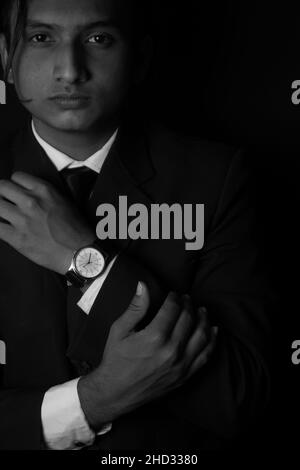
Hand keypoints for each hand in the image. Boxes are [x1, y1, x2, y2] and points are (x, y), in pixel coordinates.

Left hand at [0, 172, 94, 273]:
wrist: (78, 253)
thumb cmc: (75, 229)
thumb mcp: (64, 201)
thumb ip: (44, 194)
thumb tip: (28, 194)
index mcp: (44, 190)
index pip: (17, 176)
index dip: (16, 185)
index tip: (17, 192)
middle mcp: (31, 201)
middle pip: (2, 187)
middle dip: (3, 194)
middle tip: (6, 202)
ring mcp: (22, 220)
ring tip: (5, 216)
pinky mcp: (16, 238)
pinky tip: (4, 229)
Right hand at [78, 282, 217, 429]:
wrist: (115, 393)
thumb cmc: (115, 359)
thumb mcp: (119, 330)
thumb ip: (135, 307)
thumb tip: (143, 285)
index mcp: (155, 337)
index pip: (172, 309)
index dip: (174, 298)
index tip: (173, 294)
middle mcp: (171, 350)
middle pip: (188, 319)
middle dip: (188, 305)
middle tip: (186, 299)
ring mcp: (181, 365)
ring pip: (201, 336)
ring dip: (203, 320)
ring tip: (202, 310)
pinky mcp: (185, 376)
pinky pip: (205, 356)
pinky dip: (212, 341)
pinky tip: (213, 331)